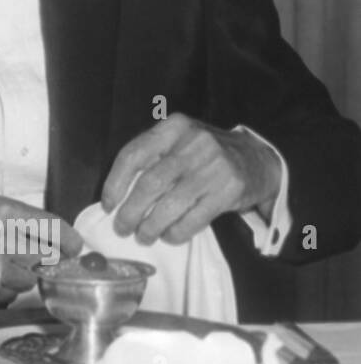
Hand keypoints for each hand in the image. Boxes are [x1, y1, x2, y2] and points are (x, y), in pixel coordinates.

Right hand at [0, 196, 83, 305]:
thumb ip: (19, 223)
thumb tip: (61, 246)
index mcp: (1, 211)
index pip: (53, 228)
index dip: (69, 241)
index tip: (74, 249)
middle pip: (44, 258)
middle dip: (42, 262)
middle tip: (33, 260)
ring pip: (27, 281)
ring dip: (19, 279)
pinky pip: (7, 296)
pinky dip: (2, 292)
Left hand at [101, 114, 281, 244]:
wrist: (256, 159)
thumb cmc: (203, 155)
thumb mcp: (177, 142)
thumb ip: (150, 159)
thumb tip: (116, 196)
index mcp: (173, 127)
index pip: (133, 155)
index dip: (115, 183)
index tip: (108, 206)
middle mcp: (194, 142)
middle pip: (150, 183)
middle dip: (131, 211)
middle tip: (122, 228)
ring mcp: (214, 166)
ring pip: (171, 204)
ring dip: (151, 226)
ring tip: (143, 236)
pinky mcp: (230, 189)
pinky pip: (195, 218)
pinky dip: (177, 231)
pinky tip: (168, 236)